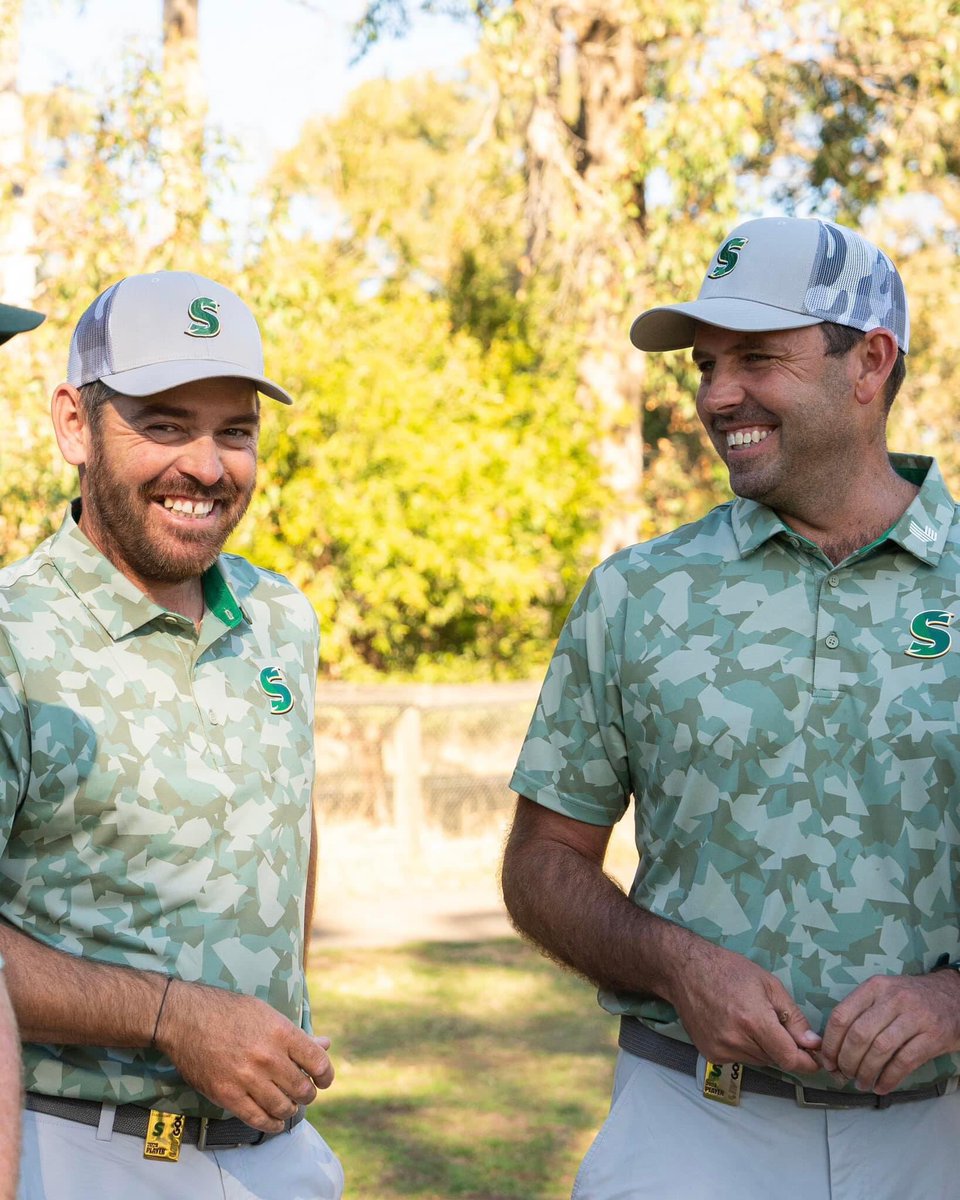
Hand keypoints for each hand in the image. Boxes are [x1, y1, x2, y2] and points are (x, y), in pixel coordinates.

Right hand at [155, 980, 334, 1131]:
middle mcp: (268, 1057)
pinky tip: (275, 1121)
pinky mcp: (228, 1095)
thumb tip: (324, 1045)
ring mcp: (247, 1078)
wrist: (186, 1019)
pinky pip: (258, 1119)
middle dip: (308, 1094)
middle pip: (302, 1088)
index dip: (326, 1075)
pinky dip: (272, 1124)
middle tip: (303, 1092)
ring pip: (283, 1107)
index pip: (317, 1062)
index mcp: (281, 1032)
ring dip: (290, 1109)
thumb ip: (296, 1034)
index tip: (324, 1080)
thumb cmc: (229, 1012)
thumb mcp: (267, 1014)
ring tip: (288, 1104)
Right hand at [664, 940, 821, 1074]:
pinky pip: (740, 1059)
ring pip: (758, 1060)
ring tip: (752, 1020)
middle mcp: (736, 1041)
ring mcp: (720, 1050)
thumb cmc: (729, 970)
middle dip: (784, 1047)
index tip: (816, 1059)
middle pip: (775, 1059)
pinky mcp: (710, 1055)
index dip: (807, 1062)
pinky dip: (745, 1048)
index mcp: (753, 1021)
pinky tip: (735, 1026)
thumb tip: (813, 1044)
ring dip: (764, 1048)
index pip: (789, 1058)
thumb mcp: (768, 984)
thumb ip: (793, 1017)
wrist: (685, 970)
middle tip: (777, 1024)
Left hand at [819, 972, 959, 1094]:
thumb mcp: (883, 993)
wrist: (953, 997)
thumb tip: (832, 1047)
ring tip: (862, 1083)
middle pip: (859, 1035)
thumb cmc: (909, 999)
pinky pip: (904, 1062)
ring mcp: (915, 1016)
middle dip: (847, 1061)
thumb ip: (860, 1013)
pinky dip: (889, 1078)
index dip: (831, 1043)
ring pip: (880, 1049)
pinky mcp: (933, 1036)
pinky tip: (881, 1086)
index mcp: (875, 987)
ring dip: (866, 1072)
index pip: (842, 1015)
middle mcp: (893, 998)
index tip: (828, 1061)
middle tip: (844, 1075)